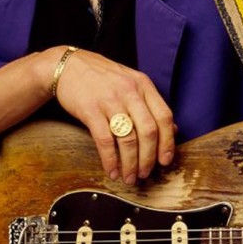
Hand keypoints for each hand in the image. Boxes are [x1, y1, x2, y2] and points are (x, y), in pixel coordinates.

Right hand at [53, 48, 175, 184]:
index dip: (168, 142)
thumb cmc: (102, 77)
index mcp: (143, 85)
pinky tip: (112, 171)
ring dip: (130, 164)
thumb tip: (174, 130)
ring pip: (128, 139)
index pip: (164, 116)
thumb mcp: (131, 83)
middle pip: (148, 131)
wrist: (68, 66)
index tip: (165, 161)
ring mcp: (110, 100)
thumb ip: (151, 104)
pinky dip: (110, 160)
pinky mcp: (90, 110)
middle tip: (145, 174)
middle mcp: (130, 92)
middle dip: (149, 158)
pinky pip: (105, 141)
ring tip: (129, 177)